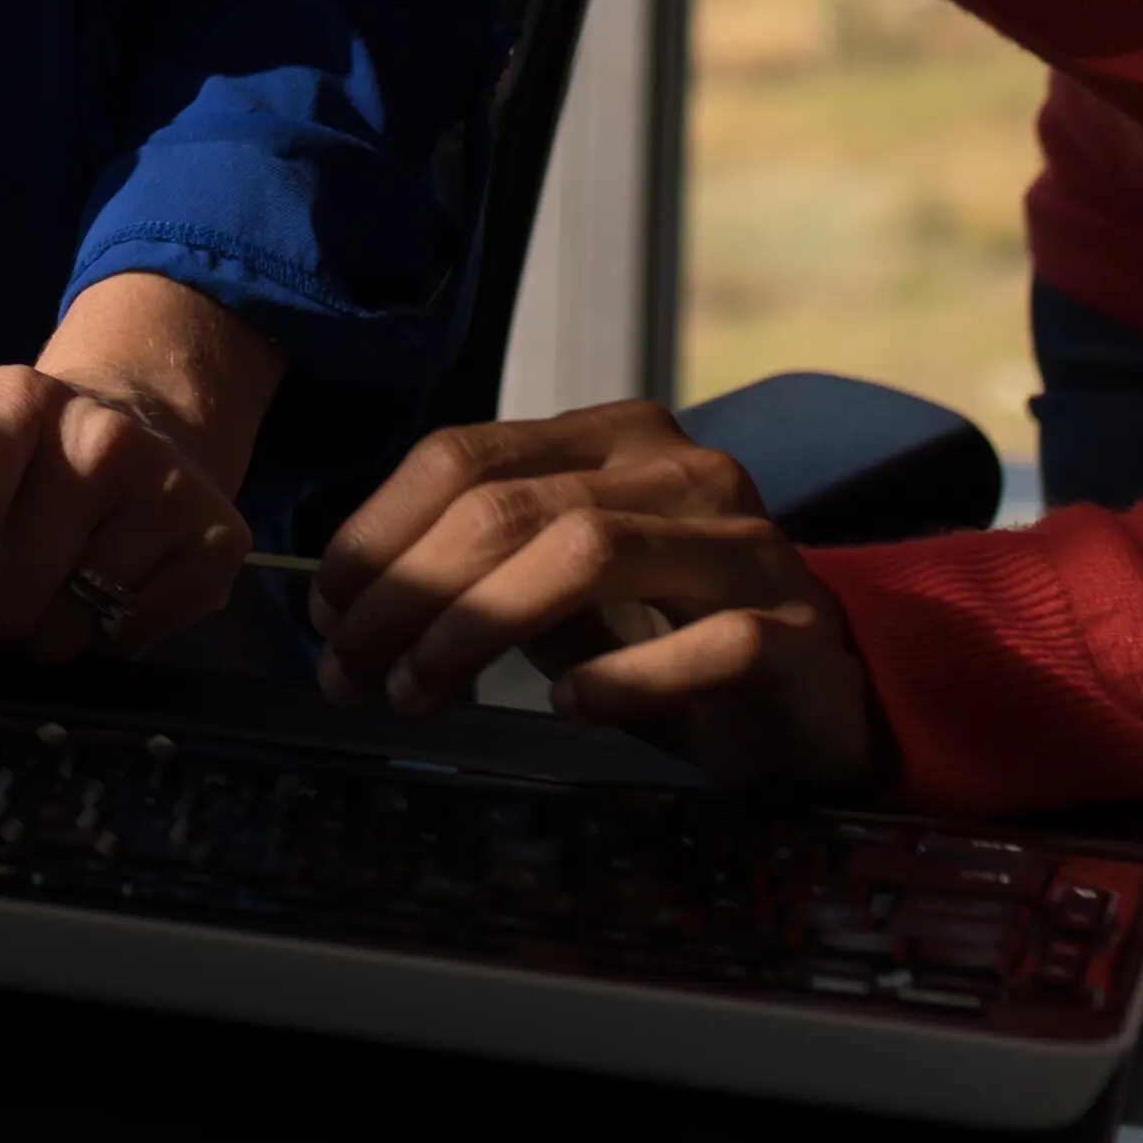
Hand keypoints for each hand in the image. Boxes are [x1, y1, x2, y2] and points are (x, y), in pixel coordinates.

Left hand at [0, 282, 270, 679]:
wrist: (124, 439)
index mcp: (11, 396)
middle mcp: (99, 431)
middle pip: (8, 593)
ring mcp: (170, 484)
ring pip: (65, 632)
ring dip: (34, 639)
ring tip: (40, 592)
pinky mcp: (218, 540)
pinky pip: (128, 645)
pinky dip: (98, 642)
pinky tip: (100, 592)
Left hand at [310, 400, 879, 784]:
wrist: (818, 703)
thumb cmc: (669, 642)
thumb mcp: (561, 595)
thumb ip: (481, 571)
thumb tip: (353, 601)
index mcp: (614, 439)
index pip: (465, 456)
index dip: (377, 533)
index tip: (324, 612)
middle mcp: (682, 470)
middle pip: (507, 506)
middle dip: (405, 593)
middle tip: (350, 674)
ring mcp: (746, 544)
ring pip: (586, 551)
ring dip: (477, 628)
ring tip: (420, 692)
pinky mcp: (795, 630)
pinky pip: (702, 641)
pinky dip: (622, 675)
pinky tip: (568, 704)